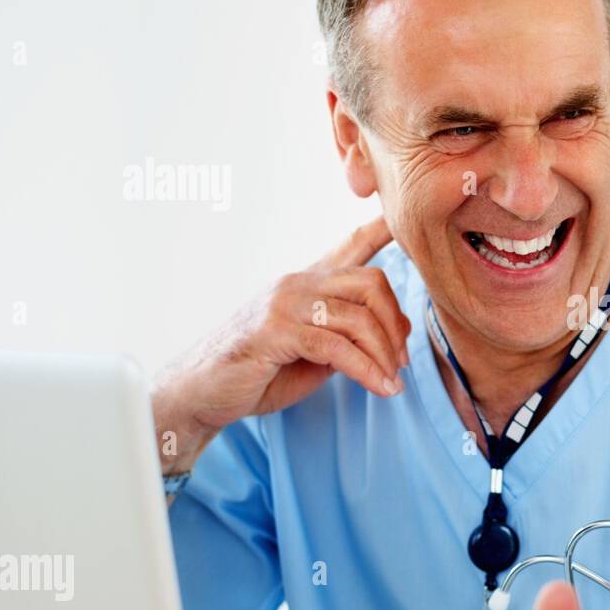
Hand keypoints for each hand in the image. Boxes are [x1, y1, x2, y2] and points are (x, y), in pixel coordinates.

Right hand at [152, 217, 409, 471]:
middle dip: (396, 324)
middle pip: (371, 283)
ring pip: (358, 318)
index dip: (382, 229)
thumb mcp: (316, 351)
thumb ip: (348, 334)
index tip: (407, 218)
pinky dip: (366, 370)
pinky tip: (379, 388)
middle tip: (402, 361)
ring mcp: (284, 304)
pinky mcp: (275, 331)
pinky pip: (337, 348)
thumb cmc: (260, 371)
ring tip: (392, 381)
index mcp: (308, 282)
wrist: (202, 391)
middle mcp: (297, 283)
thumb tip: (398, 331)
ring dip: (383, 355)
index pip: (352, 245)